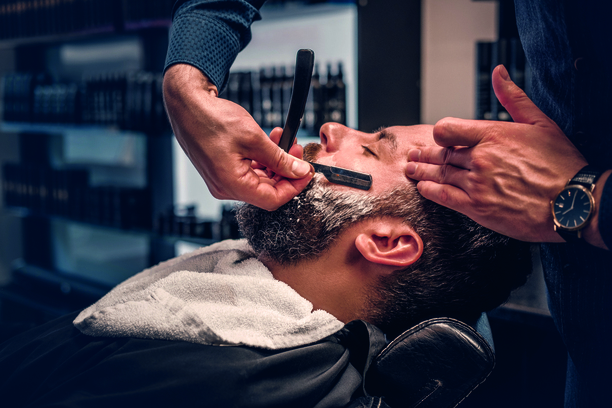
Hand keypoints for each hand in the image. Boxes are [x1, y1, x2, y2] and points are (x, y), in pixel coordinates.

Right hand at [163, 64, 313, 210]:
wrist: (187, 105)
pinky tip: (270, 143)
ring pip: (259, 180)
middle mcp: (225, 187)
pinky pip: (248, 171)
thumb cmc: (212, 119)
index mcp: (232, 185)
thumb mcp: (254, 138)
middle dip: (286, 171)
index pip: (273, 199)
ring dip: (275, 163)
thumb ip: (280, 159)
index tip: (307, 172)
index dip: (294, 187)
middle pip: (267, 191)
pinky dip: (262, 159)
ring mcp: (222, 180)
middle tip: (297, 150)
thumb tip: (299, 171)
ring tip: (285, 140)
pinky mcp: (222, 170)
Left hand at [406, 65, 590, 243]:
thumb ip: (513, 98)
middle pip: (442, 153)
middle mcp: (480, 158)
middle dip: (425, 153)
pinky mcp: (477, 208)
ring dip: (422, 171)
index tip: (438, 138)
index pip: (448, 129)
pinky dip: (430, 191)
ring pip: (440, 173)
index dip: (440, 133)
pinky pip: (444, 196)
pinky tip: (422, 187)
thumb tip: (498, 73)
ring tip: (411, 168)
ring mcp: (476, 183)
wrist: (572, 202)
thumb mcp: (540, 122)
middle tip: (415, 154)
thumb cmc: (561, 163)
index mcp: (492, 135)